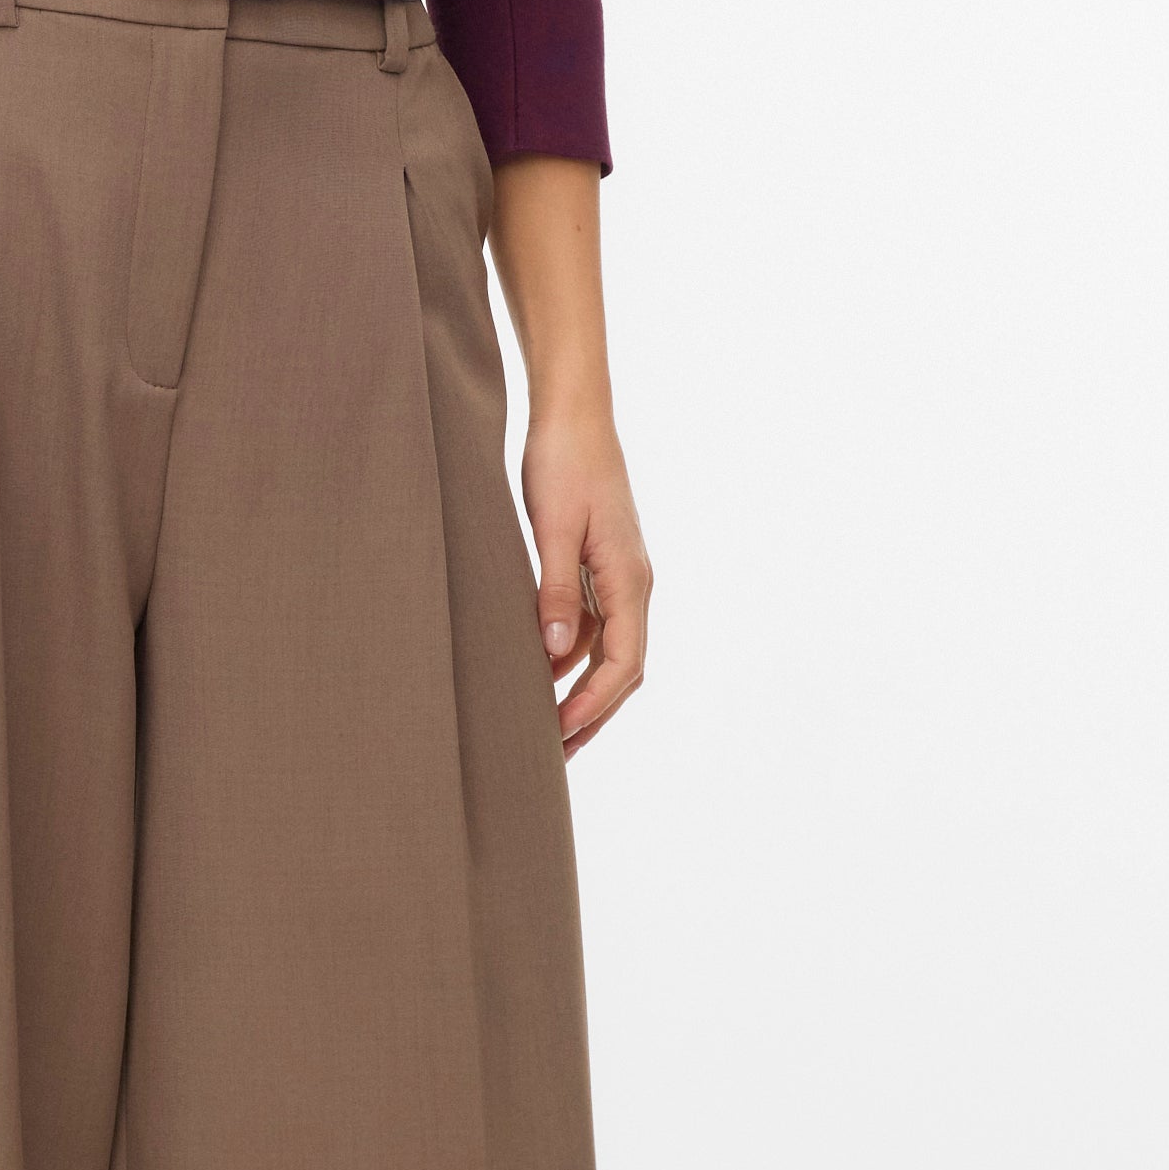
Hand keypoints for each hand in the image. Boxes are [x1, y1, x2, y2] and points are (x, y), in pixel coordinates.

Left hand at [523, 408, 649, 753]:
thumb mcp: (554, 527)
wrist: (573, 411)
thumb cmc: (564, 461)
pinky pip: (590, 627)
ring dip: (579, 692)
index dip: (594, 705)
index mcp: (630, 578)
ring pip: (606, 653)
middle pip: (622, 669)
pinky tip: (537, 675)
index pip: (623, 664)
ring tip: (542, 730)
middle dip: (592, 714)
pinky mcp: (597, 567)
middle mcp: (631, 584)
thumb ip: (555, 590)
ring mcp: (616, 577)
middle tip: (554, 758)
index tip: (560, 735)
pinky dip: (568, 659)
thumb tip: (554, 651)